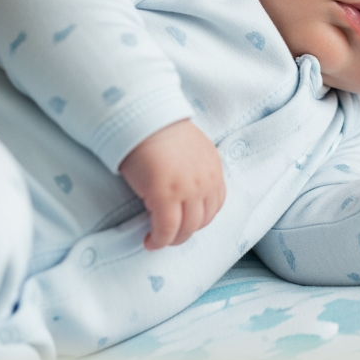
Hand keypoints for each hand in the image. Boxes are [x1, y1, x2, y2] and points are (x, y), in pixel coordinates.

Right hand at [119, 120, 226, 249]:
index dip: (201, 218)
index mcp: (214, 168)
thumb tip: (183, 192)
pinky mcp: (165, 196)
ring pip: (187, 228)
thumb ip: (193, 171)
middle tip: (170, 235)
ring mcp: (187, 190)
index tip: (186, 222)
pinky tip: (150, 240)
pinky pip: (166, 228)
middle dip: (187, 232)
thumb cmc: (160, 130)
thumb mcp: (189, 150)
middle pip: (203, 220)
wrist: (143, 119)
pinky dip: (159, 239)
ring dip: (173, 239)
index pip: (216, 204)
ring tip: (158, 239)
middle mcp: (206, 181)